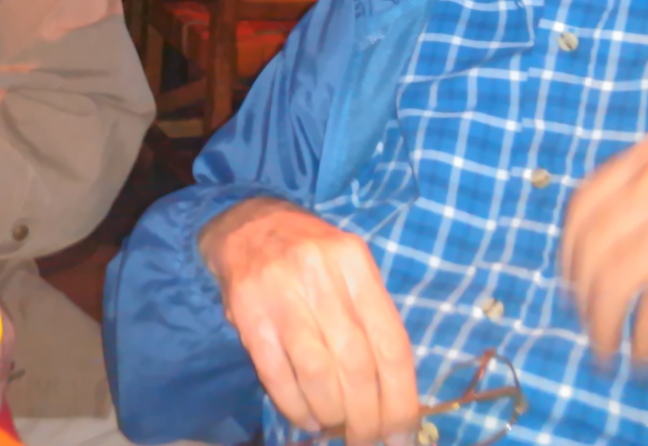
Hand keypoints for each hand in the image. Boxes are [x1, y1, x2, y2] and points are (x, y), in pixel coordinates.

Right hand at [199, 197, 417, 445]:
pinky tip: (306, 418)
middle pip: (355, 363)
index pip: (390, 342)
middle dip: (365, 416)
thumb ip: (372, 317)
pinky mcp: (247, 313)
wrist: (246, 224)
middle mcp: (320, 274)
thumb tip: (394, 393)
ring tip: (336, 427)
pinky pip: (276, 373)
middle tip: (366, 439)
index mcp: (355, 262)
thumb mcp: (349, 267)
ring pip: (317, 373)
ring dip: (331, 413)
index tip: (402, 433)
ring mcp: (280, 293)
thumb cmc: (310, 255)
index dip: (400, 397)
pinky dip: (295, 406)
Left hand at [563, 128, 647, 360]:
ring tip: (606, 345)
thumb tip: (609, 243)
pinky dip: (641, 339)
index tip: (570, 277)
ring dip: (603, 324)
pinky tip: (643, 351)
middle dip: (582, 293)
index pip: (584, 203)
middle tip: (587, 321)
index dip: (569, 248)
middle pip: (592, 248)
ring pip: (613, 283)